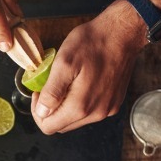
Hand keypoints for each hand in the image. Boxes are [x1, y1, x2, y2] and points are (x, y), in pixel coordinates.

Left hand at [31, 0, 145, 133]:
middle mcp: (96, 114)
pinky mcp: (114, 103)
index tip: (39, 93)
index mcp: (80, 106)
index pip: (49, 127)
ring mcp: (107, 110)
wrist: (123, 34)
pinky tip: (80, 84)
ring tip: (65, 84)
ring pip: (75, 120)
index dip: (38, 112)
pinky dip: (80, 104)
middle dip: (50, 111)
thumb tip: (42, 112)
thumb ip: (52, 92)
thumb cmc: (92, 43)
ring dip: (65, 107)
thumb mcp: (64, 62)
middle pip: (62, 126)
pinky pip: (90, 113)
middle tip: (48, 88)